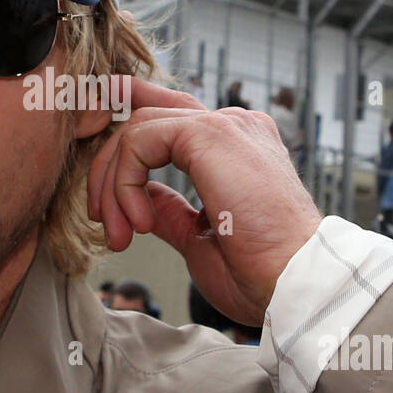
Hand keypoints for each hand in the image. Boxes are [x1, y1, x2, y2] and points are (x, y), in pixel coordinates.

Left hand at [86, 77, 321, 325]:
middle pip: (148, 110)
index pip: (171, 117)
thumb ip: (169, 211)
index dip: (126, 129)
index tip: (98, 170)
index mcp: (236, 147)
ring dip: (113, 184)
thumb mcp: (198, 239)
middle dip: (107, 160)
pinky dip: (125, 182)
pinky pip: (140, 139)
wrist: (294, 282)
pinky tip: (138, 222)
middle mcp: (233, 125)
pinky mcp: (211, 133)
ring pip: (137, 128)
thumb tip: (140, 200)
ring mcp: (225, 124)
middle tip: (99, 217)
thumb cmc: (261, 273)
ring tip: (120, 233)